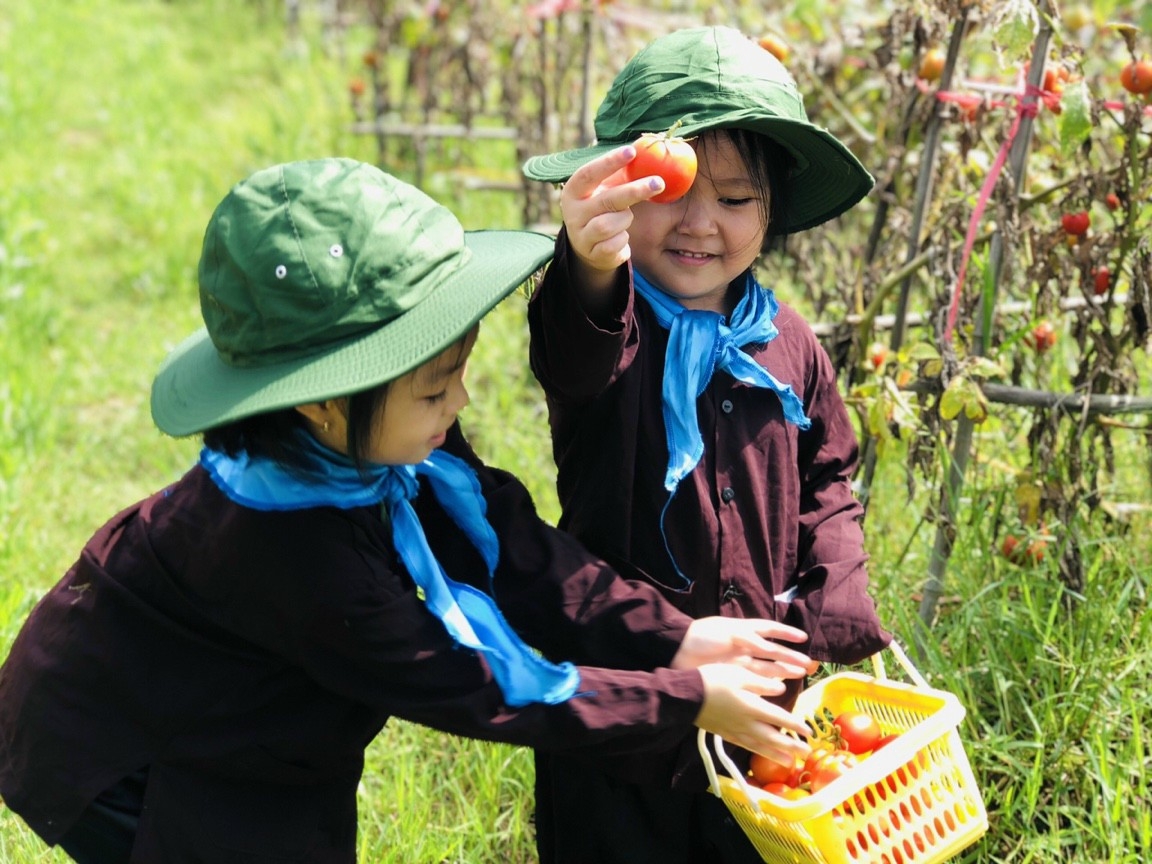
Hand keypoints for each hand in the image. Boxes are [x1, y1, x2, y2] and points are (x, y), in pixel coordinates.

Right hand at [560, 145, 664, 277]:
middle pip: (606, 200)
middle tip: (659, 183)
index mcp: (573, 191)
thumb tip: (647, 150)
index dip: (609, 162)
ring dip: (625, 219)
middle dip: (634, 191)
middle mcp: (573, 213)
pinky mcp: (593, 253)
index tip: (632, 151)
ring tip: (625, 218)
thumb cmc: (602, 209)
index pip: (588, 173)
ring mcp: (581, 235)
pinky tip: (620, 236)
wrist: (589, 246)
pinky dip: (623, 239)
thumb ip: (621, 174)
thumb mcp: (605, 189)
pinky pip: (615, 244)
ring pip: (609, 225)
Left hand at [671, 617, 819, 680]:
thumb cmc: (701, 636)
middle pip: (772, 652)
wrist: (676, 651)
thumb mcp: (727, 631)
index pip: (768, 629)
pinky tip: (779, 689)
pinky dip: (767, 684)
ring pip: (766, 667)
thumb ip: (750, 639)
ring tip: (800, 674)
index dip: (785, 633)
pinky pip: (754, 681)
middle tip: (808, 665)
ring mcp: (738, 664)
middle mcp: (743, 647)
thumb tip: (771, 648)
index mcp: (742, 631)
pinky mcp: (732, 678)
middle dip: (790, 657)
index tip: (803, 638)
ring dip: (783, 670)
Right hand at [694, 663, 811, 762]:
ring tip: (789, 763)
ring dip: (776, 755)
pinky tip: (760, 753)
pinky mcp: (724, 733)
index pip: (779, 718)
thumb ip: (762, 683)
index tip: (809, 732)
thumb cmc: (713, 680)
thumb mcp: (739, 674)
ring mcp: (734, 731)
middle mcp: (746, 723)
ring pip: (760, 746)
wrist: (686, 696)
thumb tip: (782, 689)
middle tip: (806, 753)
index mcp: (752, 707)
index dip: (795, 725)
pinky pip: (745, 746)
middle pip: (773, 738)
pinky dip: (756, 752)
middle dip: (790, 746)